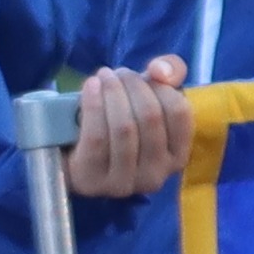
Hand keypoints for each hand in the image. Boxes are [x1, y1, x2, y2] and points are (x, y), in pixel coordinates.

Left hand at [65, 54, 192, 199]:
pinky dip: (93, 104)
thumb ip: (170, 71)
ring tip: (103, 76)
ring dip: (113, 92)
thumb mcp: (150, 95)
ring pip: (124, 127)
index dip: (161, 85)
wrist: (75, 151)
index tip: (144, 72)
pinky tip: (90, 86)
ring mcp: (124, 183)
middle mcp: (155, 176)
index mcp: (176, 158)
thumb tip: (161, 71)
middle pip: (150, 117)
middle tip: (118, 72)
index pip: (179, 112)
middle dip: (133, 85)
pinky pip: (97, 137)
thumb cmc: (121, 120)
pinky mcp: (93, 180)